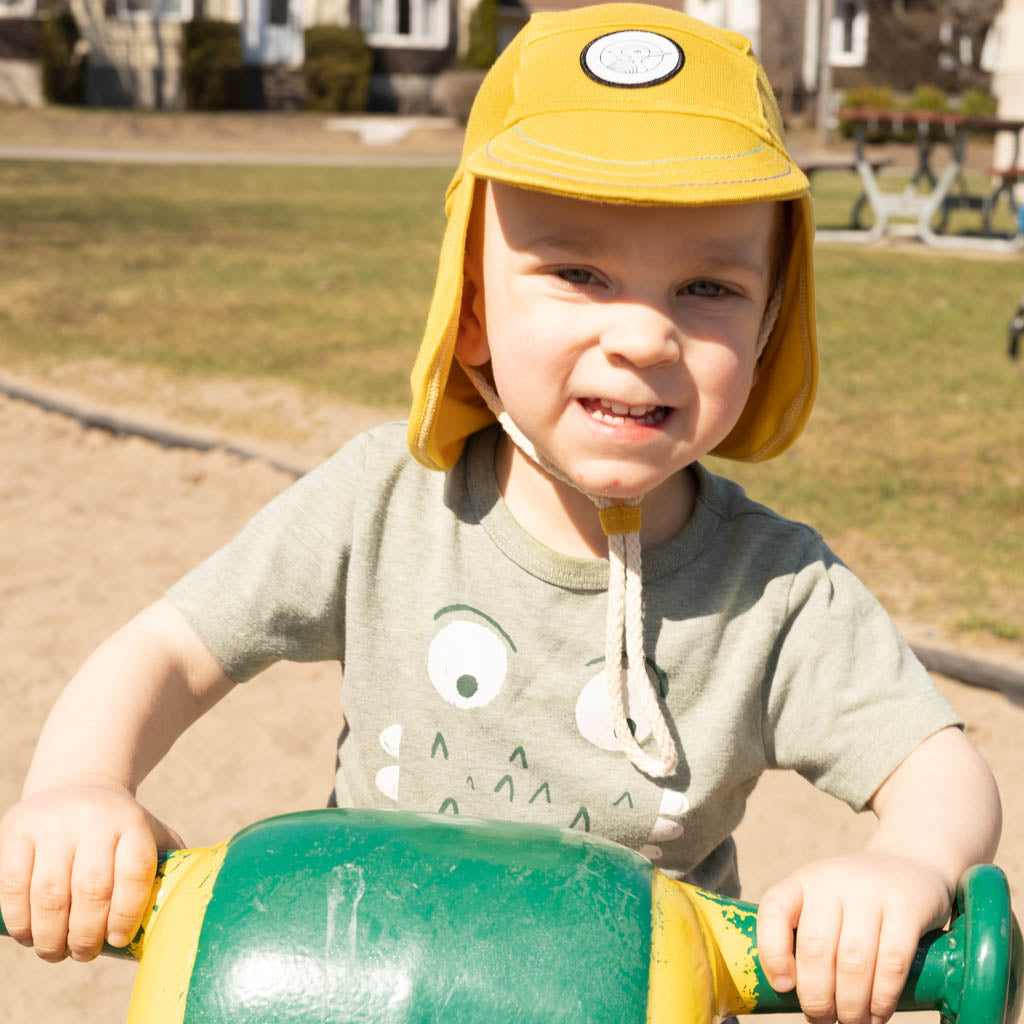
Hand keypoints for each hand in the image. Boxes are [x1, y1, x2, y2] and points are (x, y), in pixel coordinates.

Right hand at [0, 782, 182, 962]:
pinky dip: (20, 920)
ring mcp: (53, 823)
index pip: (135, 872)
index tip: (118, 939)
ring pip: (49, 893)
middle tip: (84, 953)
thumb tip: (189, 910)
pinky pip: (13, 886)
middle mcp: (94, 819)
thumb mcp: (151, 834)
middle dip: (85, 935)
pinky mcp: (17, 830)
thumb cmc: (119, 829)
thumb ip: (172, 866)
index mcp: (133, 823)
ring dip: (50, 936)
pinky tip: (29, 937)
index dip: (126, 914)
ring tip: (56, 952)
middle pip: (90, 890)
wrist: (77, 785)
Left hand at [756, 852, 951, 1023]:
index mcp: (803, 880)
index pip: (774, 911)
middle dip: (816, 997)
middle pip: (815, 947)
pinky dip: (883, 997)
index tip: (783, 988)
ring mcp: (870, 891)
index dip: (772, 953)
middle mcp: (832, 880)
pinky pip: (892, 962)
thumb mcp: (822, 903)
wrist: (910, 866)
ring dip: (850, 1005)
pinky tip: (879, 1014)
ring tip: (852, 1023)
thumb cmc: (855, 901)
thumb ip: (805, 937)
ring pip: (853, 961)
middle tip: (823, 1020)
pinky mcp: (907, 907)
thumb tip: (790, 995)